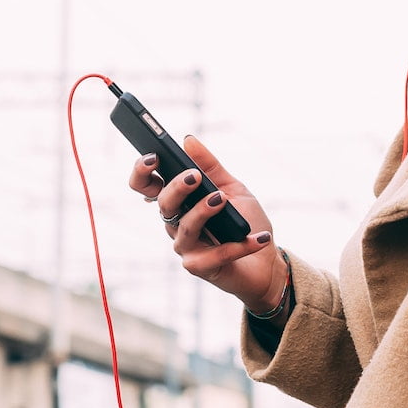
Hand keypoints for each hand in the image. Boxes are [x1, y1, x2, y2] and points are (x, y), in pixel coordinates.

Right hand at [125, 135, 281, 312]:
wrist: (265, 262)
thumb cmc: (244, 222)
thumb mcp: (232, 188)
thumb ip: (210, 166)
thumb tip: (187, 140)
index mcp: (179, 202)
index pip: (147, 186)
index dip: (142, 172)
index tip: (152, 157)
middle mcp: (176, 224)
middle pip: (164, 204)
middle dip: (177, 187)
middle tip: (194, 176)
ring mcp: (186, 247)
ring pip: (184, 228)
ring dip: (202, 211)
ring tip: (221, 199)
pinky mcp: (200, 267)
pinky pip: (216, 255)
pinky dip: (239, 245)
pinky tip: (258, 237)